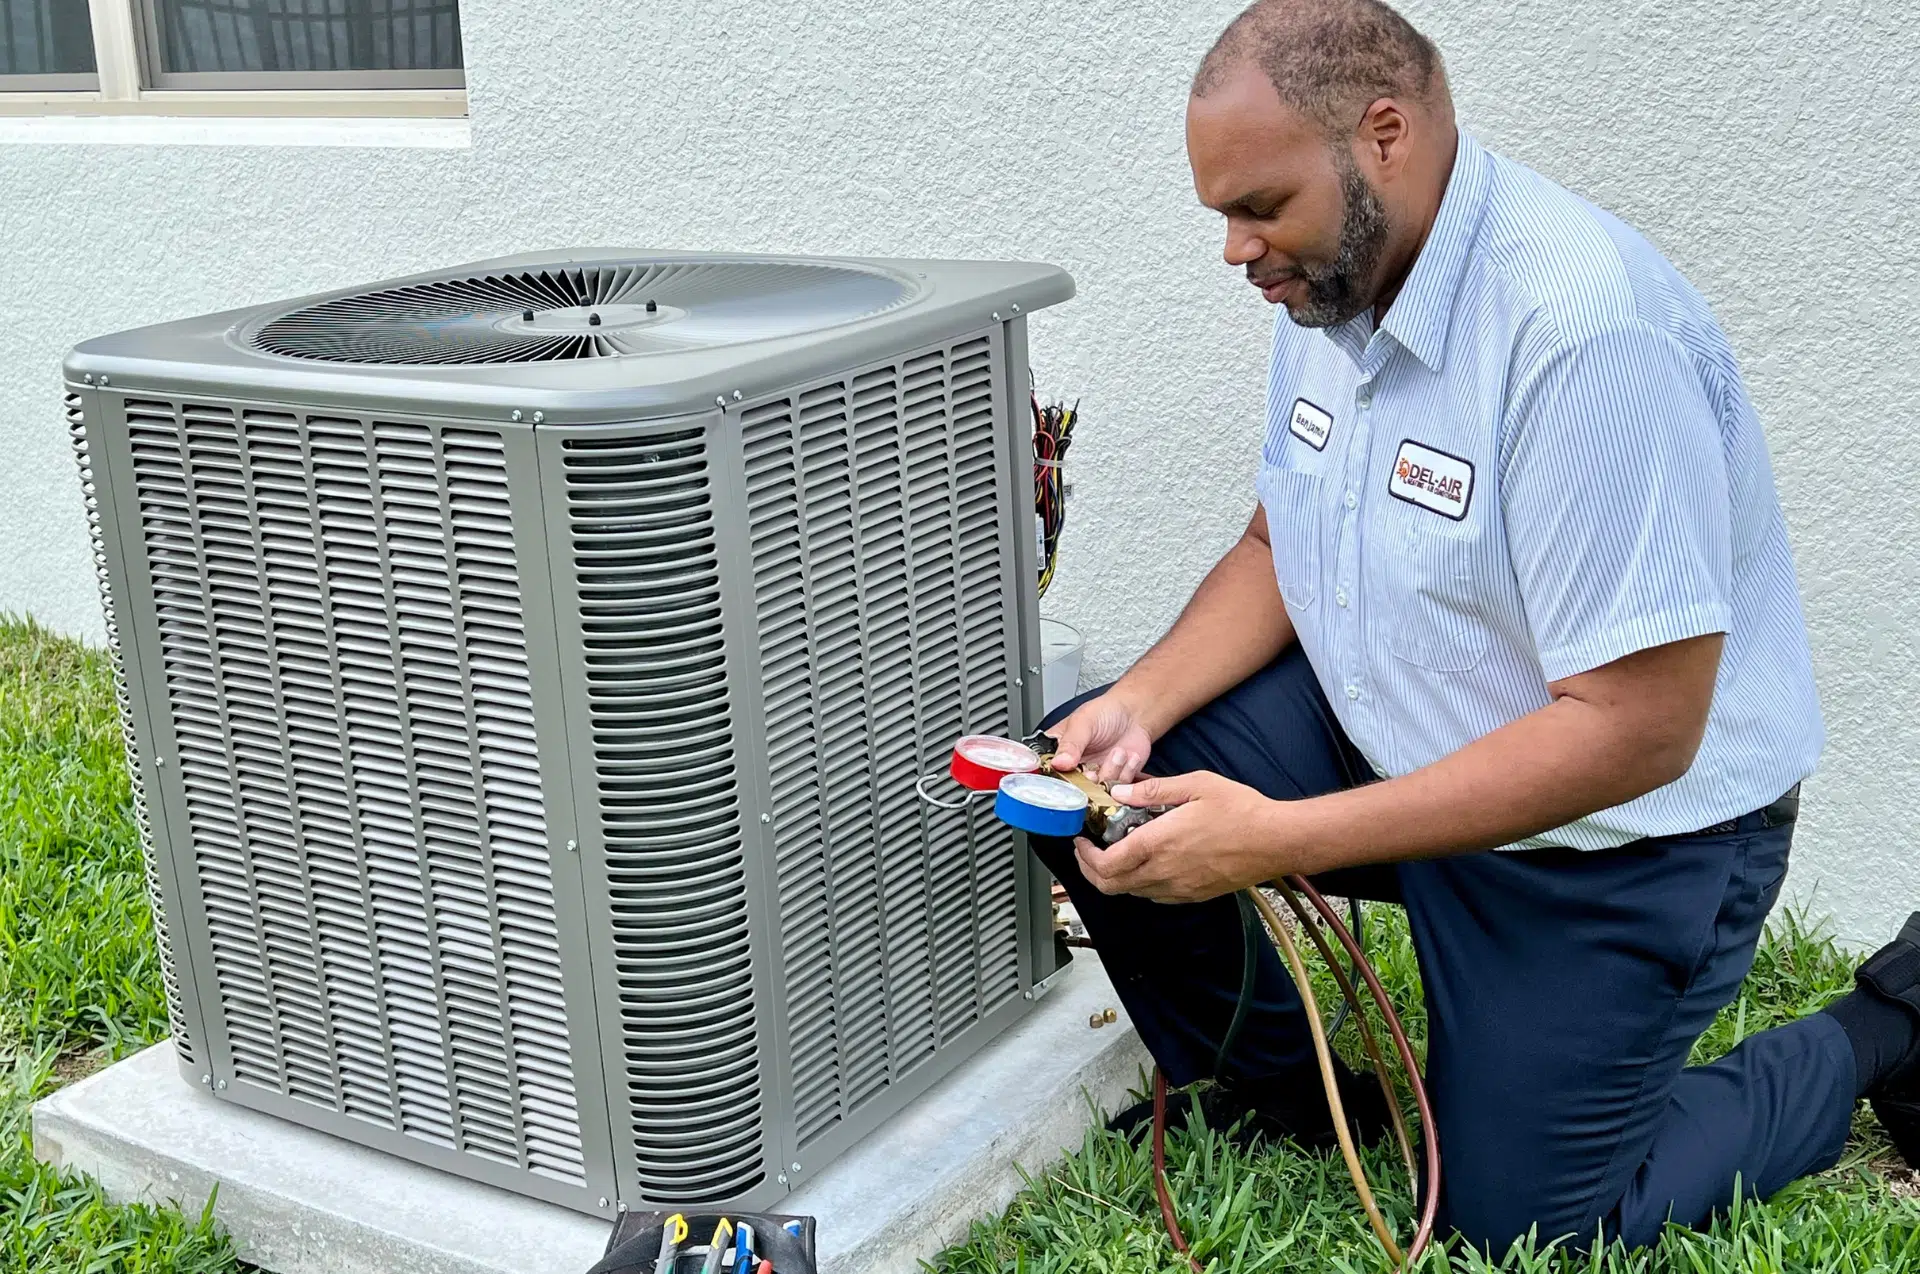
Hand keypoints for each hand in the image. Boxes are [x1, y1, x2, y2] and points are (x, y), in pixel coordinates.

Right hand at [1046, 690, 1153, 783]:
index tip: (1071, 771)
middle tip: (1094, 770)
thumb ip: (1071, 743)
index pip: (1048, 771)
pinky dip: (1125, 774)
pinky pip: (1116, 789)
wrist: (1135, 714)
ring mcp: (1093, 775)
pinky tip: (1128, 757)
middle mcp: (1073, 766)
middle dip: (1087, 779)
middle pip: (1071, 786)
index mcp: (1057, 750)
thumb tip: (1059, 763)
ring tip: (1118, 752)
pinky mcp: (1112, 780)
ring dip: (1110, 771)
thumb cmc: (1106, 711)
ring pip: (1096, 790)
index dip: (1058, 776)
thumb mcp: (1083, 722)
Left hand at [1073, 770, 1287, 903]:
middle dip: (1091, 871)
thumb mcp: (1194, 785)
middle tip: (1088, 852)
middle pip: (1111, 886)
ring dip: (1115, 878)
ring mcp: (1179, 888)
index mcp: (1159, 843)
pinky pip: (1154, 896)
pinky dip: (1139, 884)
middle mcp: (1165, 871)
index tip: (1082, 841)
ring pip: (1132, 893)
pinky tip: (1146, 864)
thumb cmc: (1241, 811)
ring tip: (1115, 854)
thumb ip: (1153, 791)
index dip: (1085, 856)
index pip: (1106, 864)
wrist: (1276, 841)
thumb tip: (1119, 792)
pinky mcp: (1193, 895)